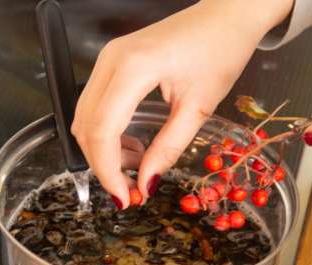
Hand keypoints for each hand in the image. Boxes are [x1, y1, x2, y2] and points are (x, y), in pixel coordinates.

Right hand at [72, 0, 292, 207]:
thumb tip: (147, 183)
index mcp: (132, 69)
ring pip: (87, 118)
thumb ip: (168, 148)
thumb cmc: (219, 52)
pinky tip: (135, 147)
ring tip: (139, 167)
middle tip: (131, 190)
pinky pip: (98, 106)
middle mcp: (110, 61)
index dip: (109, 172)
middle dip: (104, 165)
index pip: (102, 131)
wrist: (225, 16)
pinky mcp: (113, 64)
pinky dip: (110, 134)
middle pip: (87, 126)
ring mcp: (108, 60)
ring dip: (106, 151)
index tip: (125, 198)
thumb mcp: (198, 108)